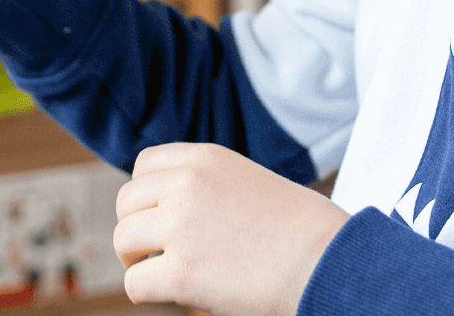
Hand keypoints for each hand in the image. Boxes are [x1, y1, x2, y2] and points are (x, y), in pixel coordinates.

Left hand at [113, 143, 348, 315]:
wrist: (331, 262)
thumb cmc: (303, 231)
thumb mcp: (250, 183)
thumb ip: (208, 186)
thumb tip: (168, 212)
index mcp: (205, 159)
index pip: (144, 166)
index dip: (146, 197)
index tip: (161, 218)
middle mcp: (186, 185)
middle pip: (126, 203)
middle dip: (137, 229)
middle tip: (159, 252)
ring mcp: (180, 226)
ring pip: (123, 241)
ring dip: (138, 261)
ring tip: (165, 274)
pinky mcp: (181, 272)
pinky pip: (134, 283)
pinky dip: (147, 293)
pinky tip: (173, 295)